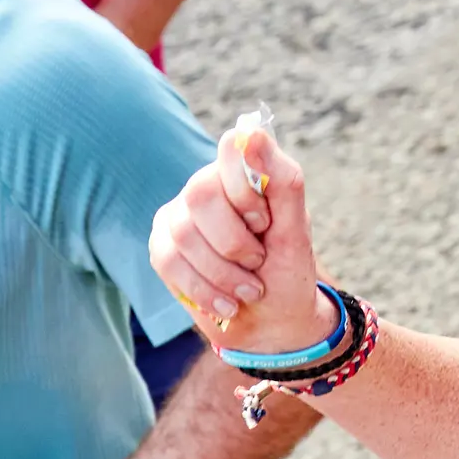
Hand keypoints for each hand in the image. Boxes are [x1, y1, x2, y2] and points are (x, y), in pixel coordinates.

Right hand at [149, 118, 327, 357]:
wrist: (273, 325)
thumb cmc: (286, 274)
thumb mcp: (296, 232)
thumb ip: (283, 181)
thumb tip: (252, 133)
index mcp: (240, 174)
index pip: (230, 150)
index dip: (246, 192)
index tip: (265, 224)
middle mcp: (204, 188)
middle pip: (200, 195)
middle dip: (235, 242)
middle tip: (258, 262)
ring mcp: (177, 217)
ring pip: (185, 234)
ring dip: (224, 273)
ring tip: (248, 290)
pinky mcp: (162, 249)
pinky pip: (169, 262)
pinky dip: (204, 290)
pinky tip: (226, 303)